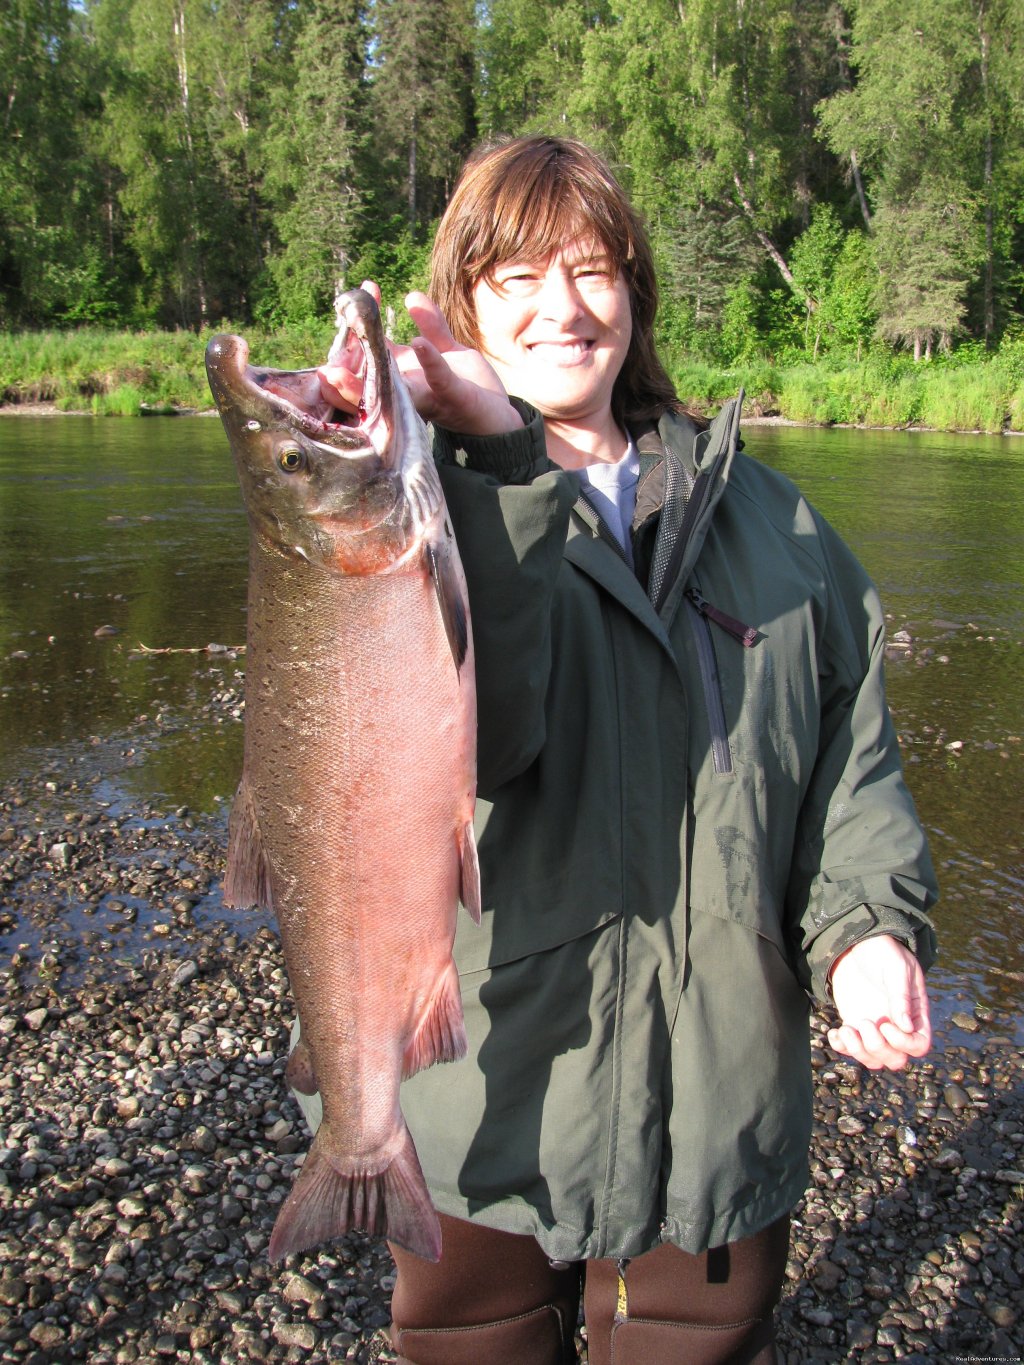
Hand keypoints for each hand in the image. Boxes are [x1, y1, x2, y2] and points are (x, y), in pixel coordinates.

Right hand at [318, 283, 522, 436]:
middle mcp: (406, 390)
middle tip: (326, 360)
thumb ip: (431, 325)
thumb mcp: (445, 351)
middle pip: (365, 382)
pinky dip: (428, 361)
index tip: (347, 302)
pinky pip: (437, 379)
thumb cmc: (465, 386)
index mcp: (400, 376)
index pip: (365, 356)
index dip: (352, 333)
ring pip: (390, 388)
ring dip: (370, 374)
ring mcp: (427, 395)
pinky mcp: (452, 396)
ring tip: (357, 347)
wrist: (496, 415)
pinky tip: (418, 344)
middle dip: (341, 375)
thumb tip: (411, 297)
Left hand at [827, 934, 931, 1070]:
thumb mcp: (896, 969)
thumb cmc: (883, 952)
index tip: (884, 1024)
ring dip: (858, 1052)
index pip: (919, 1044)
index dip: (903, 1043)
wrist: (858, 944)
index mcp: (915, 1013)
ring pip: (874, 1059)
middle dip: (878, 1048)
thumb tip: (906, 1026)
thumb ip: (900, 997)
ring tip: (846, 1030)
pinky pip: (852, 1049)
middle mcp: (897, 1026)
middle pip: (896, 1059)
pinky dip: (842, 1047)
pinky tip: (835, 1032)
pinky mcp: (855, 1025)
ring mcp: (876, 1028)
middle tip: (865, 1023)